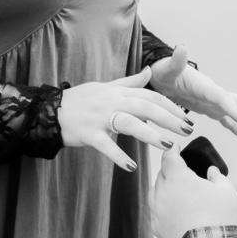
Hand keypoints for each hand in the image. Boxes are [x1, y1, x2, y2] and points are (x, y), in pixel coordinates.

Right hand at [59, 66, 192, 169]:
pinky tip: (131, 166)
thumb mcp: (106, 87)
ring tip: (167, 146)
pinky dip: (118, 156)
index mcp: (118, 92)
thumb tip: (150, 71)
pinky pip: (105, 145)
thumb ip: (130, 82)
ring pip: (129, 124)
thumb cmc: (80, 101)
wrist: (49, 111)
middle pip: (145, 108)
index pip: (150, 96)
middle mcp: (111, 102)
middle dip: (169, 118)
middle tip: (187, 130)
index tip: (186, 117)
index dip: (170, 106)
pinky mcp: (88, 134)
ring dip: (150, 135)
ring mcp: (99, 117)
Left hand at [148, 47, 236, 144]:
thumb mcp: (167, 68)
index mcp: (205, 86)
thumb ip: (175, 61)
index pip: (221, 97)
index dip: (231, 107)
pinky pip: (231, 124)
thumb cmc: (164, 72)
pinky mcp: (213, 111)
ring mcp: (217, 104)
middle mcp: (216, 94)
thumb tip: (180, 48)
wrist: (163, 76)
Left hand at [153, 143, 236, 237]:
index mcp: (178, 178)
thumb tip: (211, 172)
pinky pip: (156, 212)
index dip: (173, 150)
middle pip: (161, 174)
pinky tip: (171, 209)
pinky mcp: (157, 229)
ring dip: (164, 188)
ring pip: (155, 193)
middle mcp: (162, 193)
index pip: (169, 157)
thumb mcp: (227, 191)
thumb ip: (217, 176)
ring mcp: (157, 212)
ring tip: (175, 189)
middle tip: (179, 168)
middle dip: (169, 169)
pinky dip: (162, 206)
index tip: (176, 147)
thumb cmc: (222, 218)